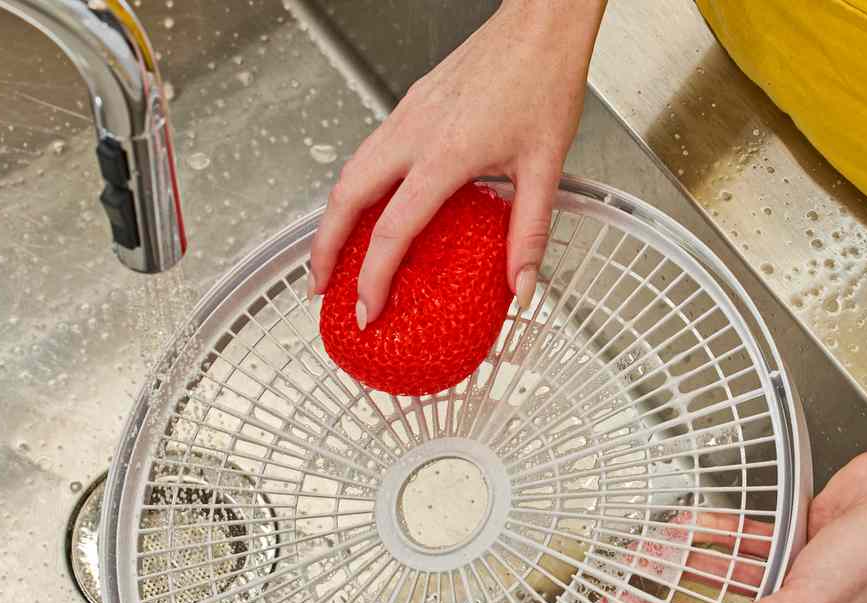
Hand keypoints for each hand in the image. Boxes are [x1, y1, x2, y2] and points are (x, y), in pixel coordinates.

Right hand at [308, 0, 602, 324]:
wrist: (538, 27)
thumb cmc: (542, 82)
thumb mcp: (544, 169)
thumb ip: (529, 234)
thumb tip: (522, 284)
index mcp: (444, 156)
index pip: (393, 231)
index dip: (373, 277)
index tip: (368, 310)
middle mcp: (413, 134)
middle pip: (346, 199)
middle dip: (325, 249)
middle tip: (322, 288)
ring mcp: (406, 116)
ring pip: (350, 172)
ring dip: (335, 217)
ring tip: (335, 255)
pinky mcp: (411, 105)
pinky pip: (369, 152)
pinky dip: (356, 188)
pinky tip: (369, 207)